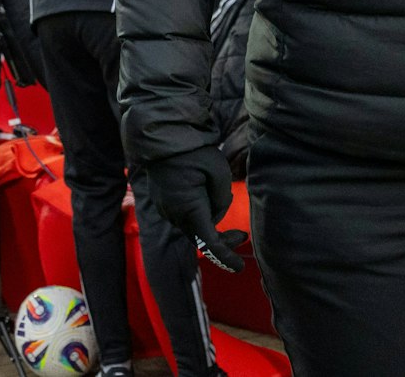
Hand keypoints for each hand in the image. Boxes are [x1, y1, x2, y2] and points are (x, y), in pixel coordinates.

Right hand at [141, 146, 246, 272]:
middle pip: (201, 237)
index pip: (210, 244)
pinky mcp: (163, 203)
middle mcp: (174, 215)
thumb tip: (216, 212)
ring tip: (221, 194)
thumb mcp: (219, 172)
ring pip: (192, 226)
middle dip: (222, 239)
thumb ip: (222, 198)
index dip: (226, 257)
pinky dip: (198, 213)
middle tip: (242, 235)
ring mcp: (165, 210)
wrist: (162, 137)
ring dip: (209, 220)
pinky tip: (205, 195)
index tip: (239, 267)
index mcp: (190, 210)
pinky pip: (184, 217)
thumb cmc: (193, 153)